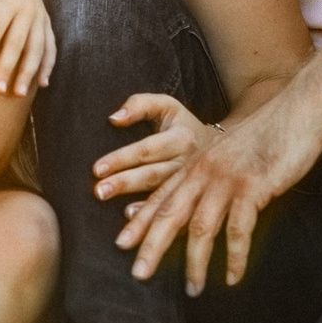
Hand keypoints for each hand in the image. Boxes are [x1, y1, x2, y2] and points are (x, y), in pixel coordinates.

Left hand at [0, 0, 56, 95]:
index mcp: (8, 0)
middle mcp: (28, 9)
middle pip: (17, 44)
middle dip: (7, 68)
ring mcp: (40, 16)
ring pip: (37, 48)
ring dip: (29, 72)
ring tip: (18, 94)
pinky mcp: (46, 22)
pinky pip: (50, 46)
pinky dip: (48, 65)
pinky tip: (42, 84)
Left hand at [89, 94, 215, 203]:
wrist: (224, 148)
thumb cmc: (183, 125)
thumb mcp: (167, 106)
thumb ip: (140, 104)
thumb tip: (114, 118)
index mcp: (181, 138)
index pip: (147, 149)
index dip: (122, 158)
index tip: (97, 169)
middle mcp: (187, 163)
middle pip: (152, 174)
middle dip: (124, 183)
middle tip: (99, 192)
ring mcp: (191, 185)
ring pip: (162, 196)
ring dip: (139, 207)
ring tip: (117, 213)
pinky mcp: (192, 200)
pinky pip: (173, 211)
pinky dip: (154, 215)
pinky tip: (134, 218)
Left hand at [115, 90, 321, 294]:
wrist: (298, 110)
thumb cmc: (268, 135)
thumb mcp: (228, 153)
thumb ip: (212, 176)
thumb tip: (201, 205)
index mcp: (196, 164)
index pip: (161, 196)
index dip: (140, 221)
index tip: (122, 243)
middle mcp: (204, 172)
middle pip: (170, 214)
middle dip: (152, 246)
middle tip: (139, 274)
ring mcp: (227, 180)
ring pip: (201, 228)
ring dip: (196, 263)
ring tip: (193, 289)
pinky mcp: (252, 187)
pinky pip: (239, 231)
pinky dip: (235, 258)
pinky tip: (233, 277)